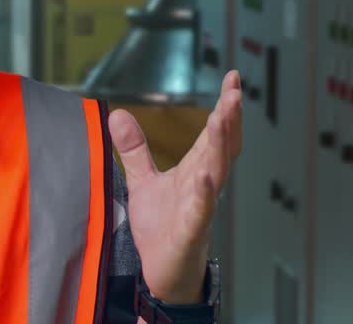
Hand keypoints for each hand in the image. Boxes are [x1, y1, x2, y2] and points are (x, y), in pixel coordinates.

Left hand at [110, 70, 242, 303]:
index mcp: (196, 171)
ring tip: (222, 117)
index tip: (232, 77)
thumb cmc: (161, 229)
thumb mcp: (143, 182)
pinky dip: (203, 194)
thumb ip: (134, 149)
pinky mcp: (190, 232)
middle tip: (234, 92)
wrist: (162, 274)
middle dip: (230, 119)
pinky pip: (201, 211)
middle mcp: (204, 185)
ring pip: (217, 173)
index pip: (214, 133)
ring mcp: (200, 208)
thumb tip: (118, 114)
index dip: (225, 106)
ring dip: (220, 145)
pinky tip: (204, 177)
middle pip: (222, 147)